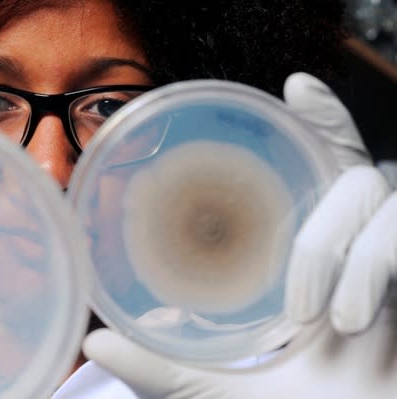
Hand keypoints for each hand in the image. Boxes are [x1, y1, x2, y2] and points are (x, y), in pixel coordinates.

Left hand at [81, 73, 396, 397]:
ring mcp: (386, 265)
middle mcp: (352, 254)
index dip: (316, 126)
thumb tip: (95, 342)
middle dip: (328, 136)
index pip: (316, 177)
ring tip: (306, 312)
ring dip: (330, 244)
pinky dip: (368, 265)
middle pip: (349, 164)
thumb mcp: (214, 386)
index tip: (294, 86)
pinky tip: (350, 319)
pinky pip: (396, 233)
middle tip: (298, 110)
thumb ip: (160, 366)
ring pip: (368, 191)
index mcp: (307, 267)